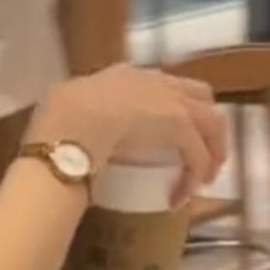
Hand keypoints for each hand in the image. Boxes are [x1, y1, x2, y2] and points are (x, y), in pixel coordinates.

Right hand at [31, 65, 227, 205]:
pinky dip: (195, 175)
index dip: (169, 106)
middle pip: (199, 95)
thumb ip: (73, 112)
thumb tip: (61, 128)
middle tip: (198, 153)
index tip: (166, 132)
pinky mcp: (181, 126)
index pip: (161, 84)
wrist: (71, 122)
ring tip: (202, 178)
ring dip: (211, 150)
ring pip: (211, 122)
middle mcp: (155, 80)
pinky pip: (199, 154)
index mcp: (126, 75)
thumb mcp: (65, 106)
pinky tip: (183, 195)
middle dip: (204, 123)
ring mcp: (172, 100)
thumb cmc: (58, 117)